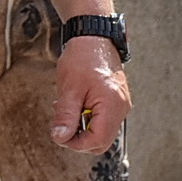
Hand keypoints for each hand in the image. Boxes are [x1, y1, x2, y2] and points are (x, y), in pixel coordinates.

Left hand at [50, 36, 130, 153]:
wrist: (93, 37)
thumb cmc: (83, 58)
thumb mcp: (69, 89)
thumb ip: (65, 117)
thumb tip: (60, 138)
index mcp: (112, 105)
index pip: (96, 141)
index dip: (75, 143)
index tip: (60, 133)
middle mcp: (121, 107)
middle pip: (101, 141)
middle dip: (79, 138)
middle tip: (63, 123)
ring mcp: (121, 104)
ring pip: (101, 131)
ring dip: (82, 127)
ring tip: (69, 108)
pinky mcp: (116, 101)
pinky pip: (103, 120)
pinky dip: (88, 119)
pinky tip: (77, 104)